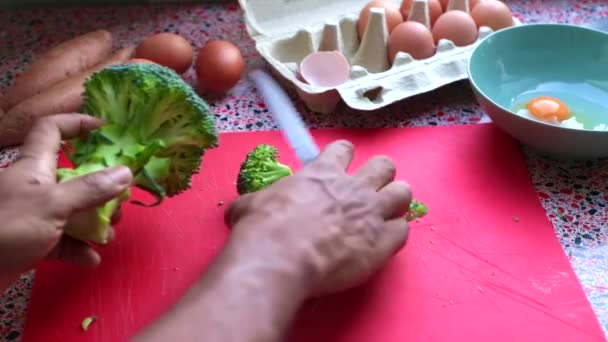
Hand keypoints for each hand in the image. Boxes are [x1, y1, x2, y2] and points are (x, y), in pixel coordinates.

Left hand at [0, 113, 131, 276]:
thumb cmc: (7, 228)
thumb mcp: (53, 205)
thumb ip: (90, 189)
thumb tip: (126, 171)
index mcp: (35, 167)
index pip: (52, 129)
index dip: (77, 123)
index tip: (106, 130)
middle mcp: (34, 186)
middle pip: (74, 176)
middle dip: (101, 189)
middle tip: (120, 202)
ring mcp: (33, 215)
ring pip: (72, 210)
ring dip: (94, 222)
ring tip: (109, 235)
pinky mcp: (31, 242)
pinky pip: (62, 240)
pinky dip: (78, 248)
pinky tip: (90, 259)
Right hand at [225, 140, 411, 296]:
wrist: (279, 259)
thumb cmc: (262, 228)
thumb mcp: (250, 205)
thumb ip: (257, 201)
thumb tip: (241, 209)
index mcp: (324, 172)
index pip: (345, 149)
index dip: (344, 158)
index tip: (339, 168)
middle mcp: (354, 187)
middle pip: (385, 166)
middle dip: (380, 176)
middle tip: (367, 192)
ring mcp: (372, 214)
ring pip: (404, 193)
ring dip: (395, 202)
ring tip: (384, 215)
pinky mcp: (383, 242)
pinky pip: (404, 231)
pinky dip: (395, 235)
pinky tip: (383, 243)